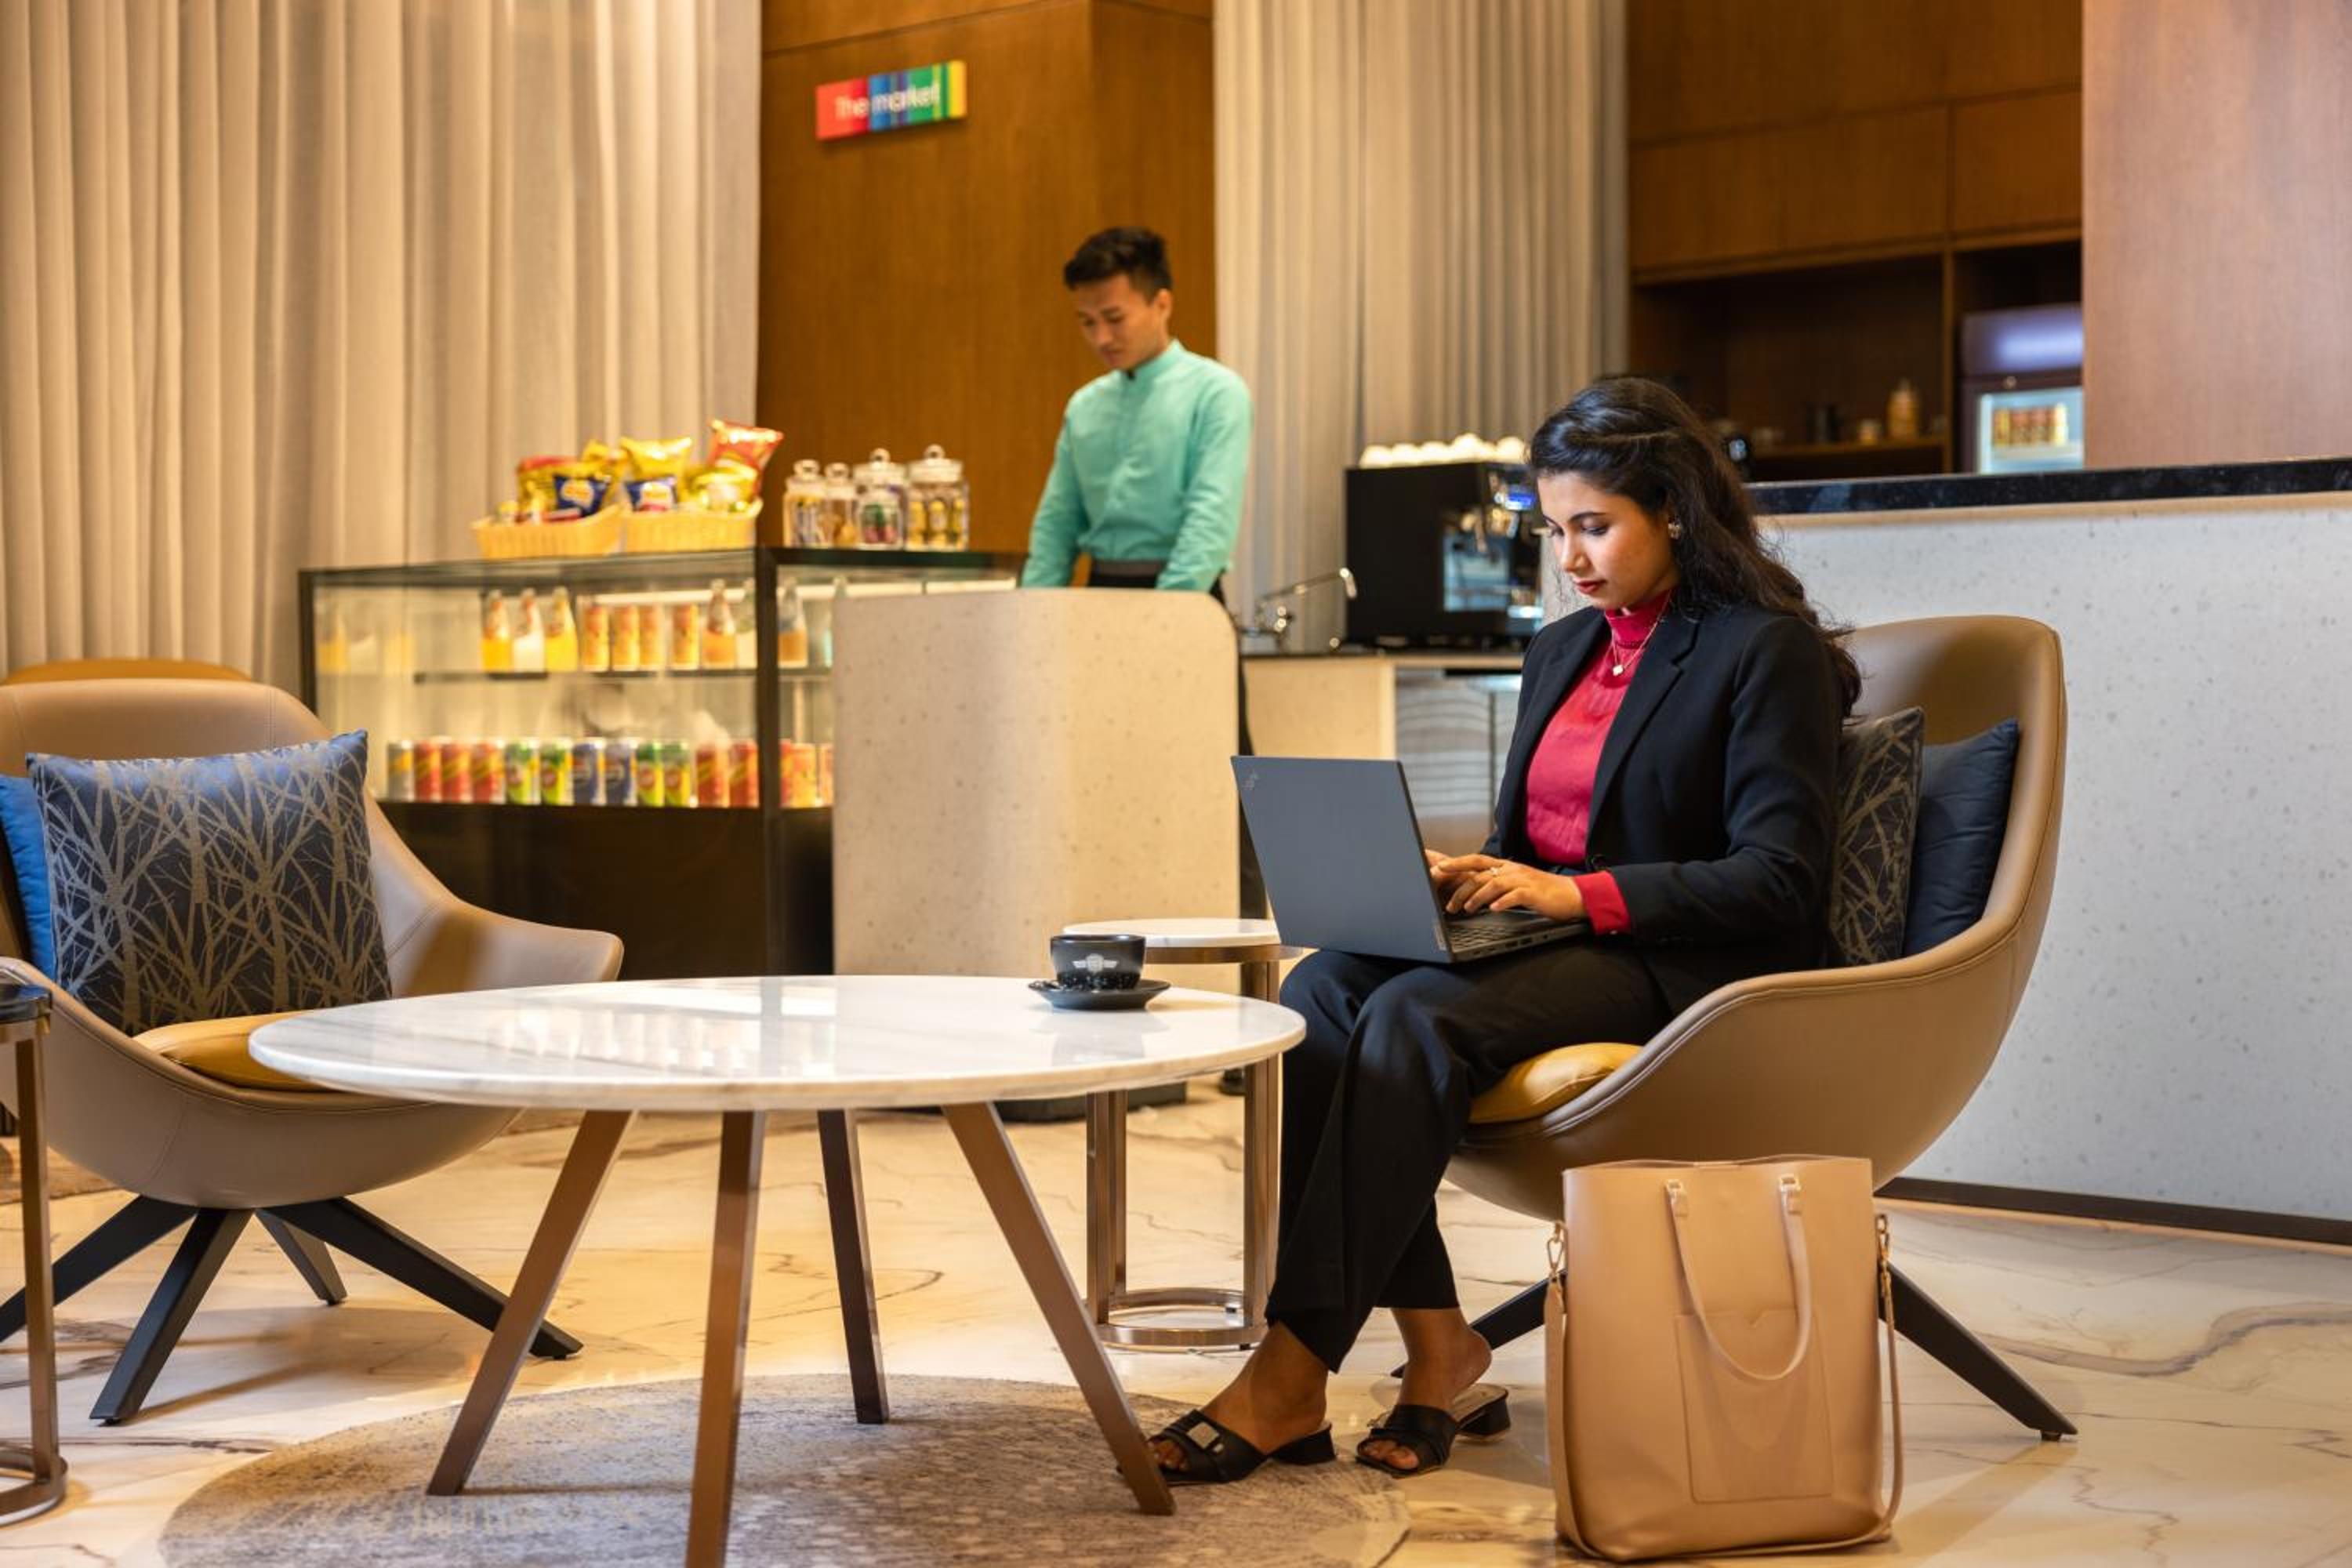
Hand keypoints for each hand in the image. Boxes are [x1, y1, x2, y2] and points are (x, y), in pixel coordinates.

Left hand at [1430, 853, 1586, 919]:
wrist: (1570, 894)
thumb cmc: (1540, 891)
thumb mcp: (1515, 884)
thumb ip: (1495, 885)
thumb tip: (1471, 893)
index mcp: (1505, 866)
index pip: (1475, 860)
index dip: (1457, 863)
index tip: (1439, 869)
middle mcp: (1511, 869)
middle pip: (1479, 873)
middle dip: (1461, 888)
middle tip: (1449, 904)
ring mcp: (1522, 879)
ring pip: (1493, 884)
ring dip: (1477, 897)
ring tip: (1467, 910)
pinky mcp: (1533, 892)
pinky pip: (1515, 895)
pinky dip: (1502, 902)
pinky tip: (1494, 909)